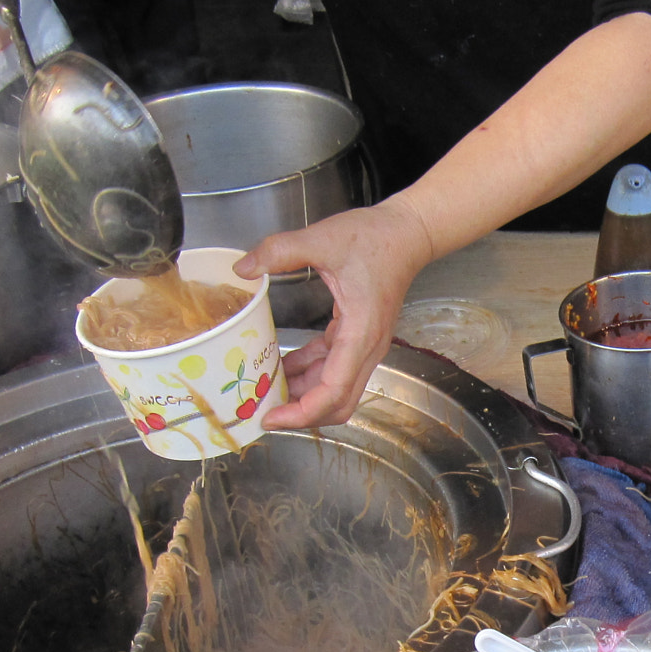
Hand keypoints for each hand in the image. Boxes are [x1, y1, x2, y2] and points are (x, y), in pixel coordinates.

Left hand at [236, 200, 436, 429]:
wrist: (407, 234)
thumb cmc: (374, 238)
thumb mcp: (322, 239)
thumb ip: (280, 251)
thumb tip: (243, 269)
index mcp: (360, 333)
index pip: (333, 391)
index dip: (302, 412)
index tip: (271, 418)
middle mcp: (366, 348)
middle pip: (337, 403)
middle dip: (301, 415)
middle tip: (263, 412)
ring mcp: (364, 346)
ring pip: (335, 390)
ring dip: (302, 395)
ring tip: (265, 391)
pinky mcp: (358, 338)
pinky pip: (332, 369)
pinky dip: (308, 374)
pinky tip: (281, 367)